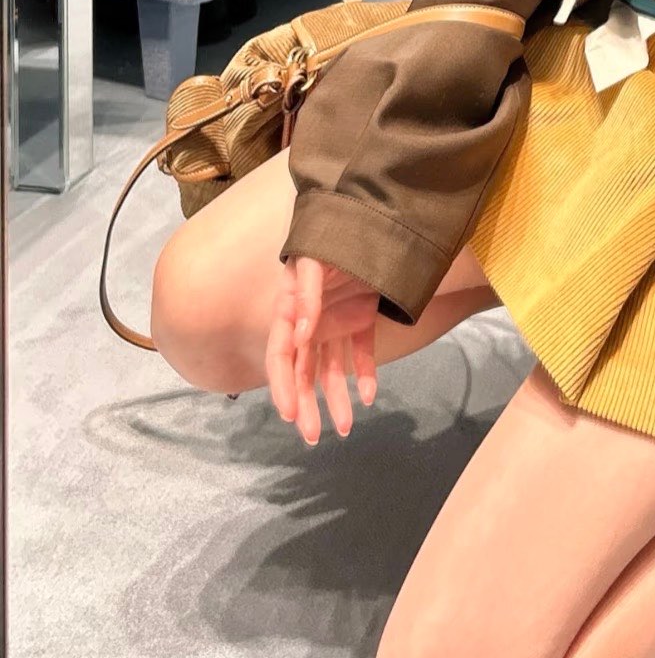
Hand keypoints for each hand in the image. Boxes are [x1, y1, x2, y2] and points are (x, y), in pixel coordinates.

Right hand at [266, 254, 379, 445]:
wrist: (364, 219)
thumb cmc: (328, 239)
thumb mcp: (313, 261)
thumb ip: (306, 295)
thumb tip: (301, 334)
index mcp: (288, 312)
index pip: (281, 357)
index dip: (282, 386)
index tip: (290, 414)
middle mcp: (309, 324)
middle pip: (304, 372)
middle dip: (307, 405)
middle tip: (312, 438)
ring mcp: (336, 323)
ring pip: (333, 370)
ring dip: (336, 398)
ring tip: (346, 427)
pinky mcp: (361, 319)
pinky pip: (362, 352)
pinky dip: (366, 373)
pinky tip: (370, 396)